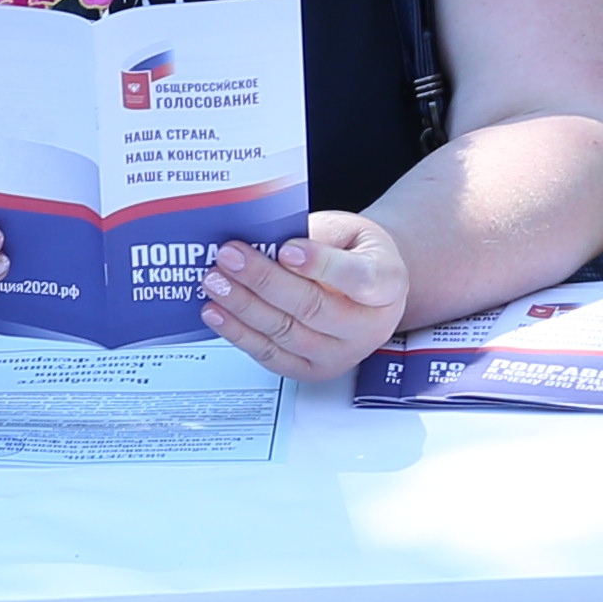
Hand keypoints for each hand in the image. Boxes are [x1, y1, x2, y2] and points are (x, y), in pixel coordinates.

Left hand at [201, 209, 406, 379]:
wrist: (366, 284)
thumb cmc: (354, 254)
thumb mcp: (346, 231)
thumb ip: (315, 236)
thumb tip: (265, 241)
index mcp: (387, 283)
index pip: (358, 279)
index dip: (320, 265)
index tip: (287, 250)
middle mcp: (369, 327)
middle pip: (313, 308)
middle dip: (264, 281)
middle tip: (231, 256)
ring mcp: (341, 354)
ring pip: (287, 333)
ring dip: (243, 306)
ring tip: (215, 281)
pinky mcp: (312, 370)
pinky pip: (271, 355)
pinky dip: (238, 333)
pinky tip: (216, 312)